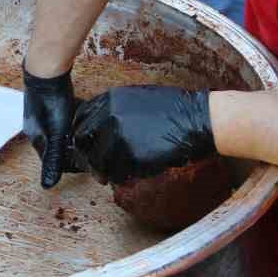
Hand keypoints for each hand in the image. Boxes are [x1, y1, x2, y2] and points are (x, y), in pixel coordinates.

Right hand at [22, 65, 84, 187]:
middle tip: (92, 149)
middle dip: (74, 150)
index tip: (89, 165)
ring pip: (61, 132)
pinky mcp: (50, 102)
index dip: (72, 165)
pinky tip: (83, 118)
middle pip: (58, 146)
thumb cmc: (51, 103)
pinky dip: (73, 121)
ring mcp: (42, 114)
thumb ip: (54, 159)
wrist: (47, 71)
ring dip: (74, 136)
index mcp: (37, 139)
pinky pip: (64, 118)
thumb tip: (47, 187)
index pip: (54, 161)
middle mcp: (37, 128)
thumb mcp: (56, 134)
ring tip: (90, 135)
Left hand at [71, 86, 215, 185]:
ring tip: (111, 176)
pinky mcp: (133, 155)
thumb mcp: (136, 98)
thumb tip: (95, 127)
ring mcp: (120, 135)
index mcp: (110, 99)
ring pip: (98, 161)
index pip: (80, 119)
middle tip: (94, 167)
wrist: (198, 120)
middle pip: (82, 141)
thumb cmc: (171, 110)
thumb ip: (113, 110)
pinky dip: (121, 177)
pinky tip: (130, 175)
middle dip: (87, 156)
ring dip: (103, 171)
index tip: (86, 147)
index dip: (81, 136)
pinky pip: (118, 173)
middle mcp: (110, 116)